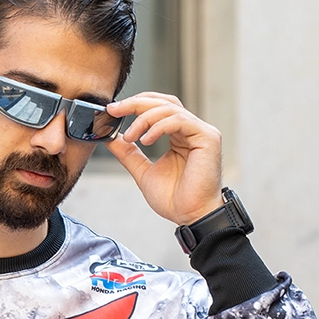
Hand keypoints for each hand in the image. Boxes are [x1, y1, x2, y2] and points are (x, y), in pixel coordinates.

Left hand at [105, 93, 223, 225]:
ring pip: (170, 108)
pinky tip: (145, 140)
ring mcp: (201, 132)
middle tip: (115, 110)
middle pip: (163, 102)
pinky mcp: (207, 137)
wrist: (190, 216)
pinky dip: (159, 126)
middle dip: (136, 104)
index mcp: (178, 135)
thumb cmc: (174, 199)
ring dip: (144, 118)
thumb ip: (128, 154)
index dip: (135, 105)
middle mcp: (190, 130)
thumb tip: (111, 138)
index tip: (112, 111)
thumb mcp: (143, 171)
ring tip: (130, 136)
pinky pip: (179, 120)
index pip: (157, 108)